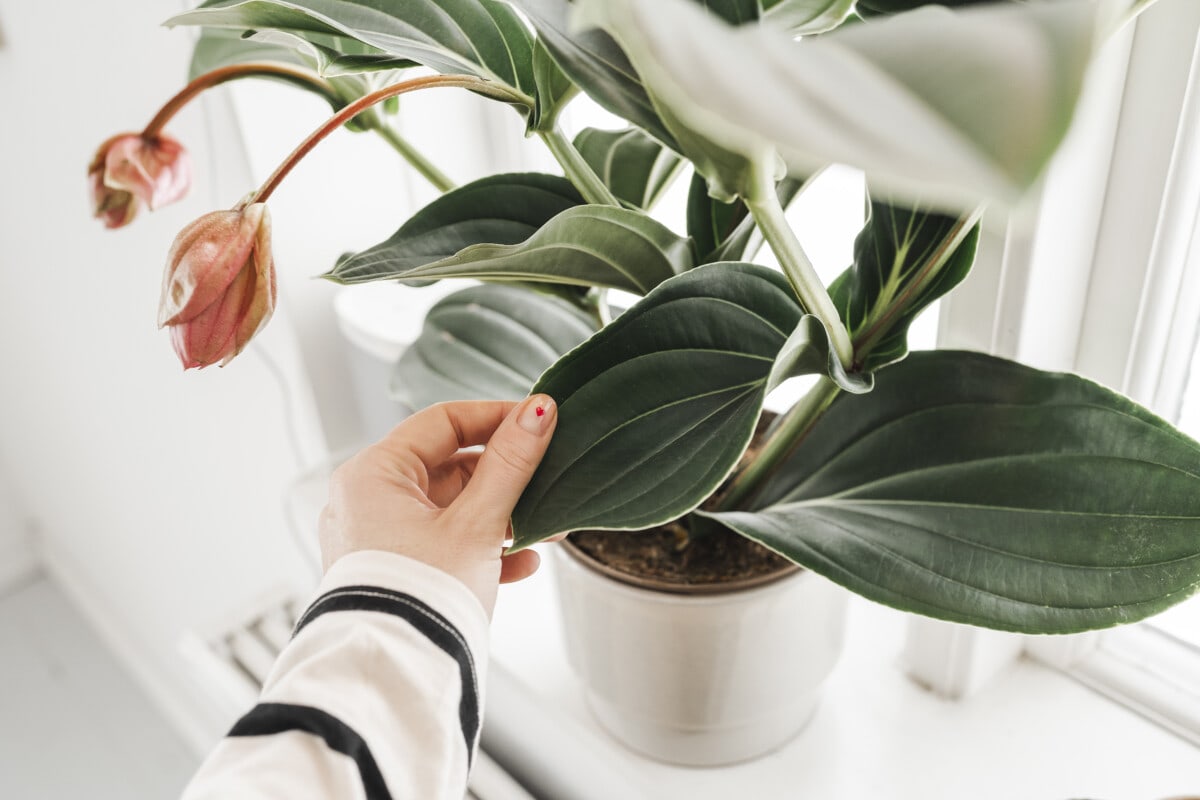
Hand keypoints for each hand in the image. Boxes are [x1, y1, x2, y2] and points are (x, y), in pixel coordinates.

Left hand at [318, 396, 557, 616]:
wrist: (396, 675)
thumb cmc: (423, 595)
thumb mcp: (478, 523)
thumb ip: (511, 464)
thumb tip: (539, 411)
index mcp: (373, 474)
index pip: (442, 423)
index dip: (495, 417)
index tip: (539, 421)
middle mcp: (366, 500)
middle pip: (449, 467)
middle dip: (506, 478)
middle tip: (550, 478)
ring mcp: (375, 538)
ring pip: (450, 509)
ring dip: (501, 517)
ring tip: (548, 529)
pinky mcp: (390, 571)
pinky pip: (441, 544)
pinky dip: (480, 548)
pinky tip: (522, 563)